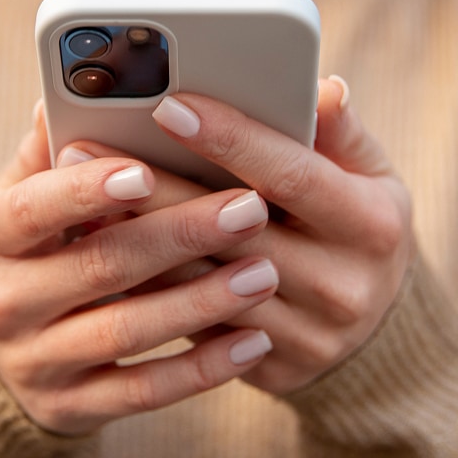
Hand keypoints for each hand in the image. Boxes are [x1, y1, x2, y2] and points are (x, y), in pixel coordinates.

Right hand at [0, 105, 278, 434]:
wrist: (7, 349)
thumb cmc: (34, 248)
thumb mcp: (25, 197)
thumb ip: (51, 148)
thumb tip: (74, 82)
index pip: (32, 208)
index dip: (87, 190)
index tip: (147, 171)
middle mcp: (0, 301)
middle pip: (98, 265)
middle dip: (178, 236)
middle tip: (249, 209)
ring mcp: (32, 361)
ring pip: (125, 332)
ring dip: (201, 302)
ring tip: (264, 272)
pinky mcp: (67, 407)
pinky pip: (141, 392)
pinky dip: (199, 368)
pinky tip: (251, 343)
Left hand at [82, 78, 414, 394]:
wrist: (377, 326)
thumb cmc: (361, 227)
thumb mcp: (370, 176)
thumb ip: (342, 133)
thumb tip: (322, 88)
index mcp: (372, 226)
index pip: (291, 174)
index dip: (230, 139)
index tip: (169, 106)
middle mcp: (345, 287)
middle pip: (231, 232)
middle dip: (155, 188)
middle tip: (86, 150)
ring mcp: (310, 337)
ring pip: (204, 285)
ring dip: (136, 241)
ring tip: (79, 201)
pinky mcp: (277, 369)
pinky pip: (198, 328)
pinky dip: (150, 289)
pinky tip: (107, 253)